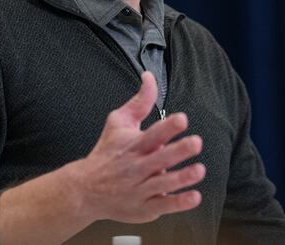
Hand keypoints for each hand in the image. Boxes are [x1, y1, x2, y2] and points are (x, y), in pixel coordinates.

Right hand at [69, 71, 205, 223]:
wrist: (85, 190)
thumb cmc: (107, 153)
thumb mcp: (118, 123)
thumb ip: (140, 101)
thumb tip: (150, 77)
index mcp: (134, 145)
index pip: (152, 133)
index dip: (168, 127)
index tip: (182, 119)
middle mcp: (138, 167)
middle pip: (160, 158)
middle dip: (179, 150)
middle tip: (196, 143)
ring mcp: (141, 188)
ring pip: (164, 183)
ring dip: (182, 177)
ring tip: (199, 170)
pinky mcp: (144, 207)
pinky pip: (164, 205)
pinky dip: (179, 202)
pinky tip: (194, 196)